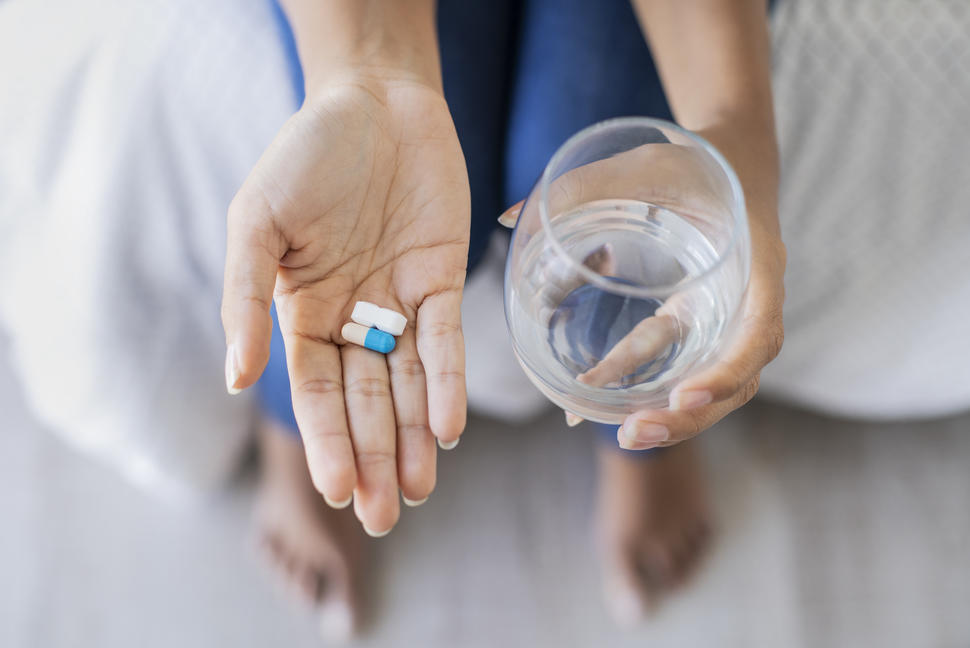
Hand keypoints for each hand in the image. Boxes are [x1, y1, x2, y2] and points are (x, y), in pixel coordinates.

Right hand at [222, 75, 469, 534]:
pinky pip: (446, 340)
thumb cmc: (304, 157)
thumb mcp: (257, 222)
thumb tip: (238, 379)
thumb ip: (245, 298)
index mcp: (302, 312)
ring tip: (417, 491)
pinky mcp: (443, 280)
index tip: (337, 491)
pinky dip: (447, 383)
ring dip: (412, 437)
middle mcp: (353, 318)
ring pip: (408, 384)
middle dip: (373, 457)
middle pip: (365, 402)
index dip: (328, 441)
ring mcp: (401, 303)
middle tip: (385, 516)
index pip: (317, 392)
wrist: (373, 101)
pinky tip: (446, 429)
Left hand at [499, 135, 784, 447]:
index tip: (684, 396)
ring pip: (717, 390)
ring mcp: (735, 323)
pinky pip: (691, 372)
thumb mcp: (644, 166)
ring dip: (673, 419)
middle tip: (631, 436)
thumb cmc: (693, 162)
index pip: (758, 333)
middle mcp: (753, 305)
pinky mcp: (709, 329)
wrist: (734, 164)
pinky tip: (612, 413)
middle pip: (736, 382)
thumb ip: (581, 189)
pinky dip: (658, 396)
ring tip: (621, 437)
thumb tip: (507, 219)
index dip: (726, 371)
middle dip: (687, 416)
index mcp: (757, 266)